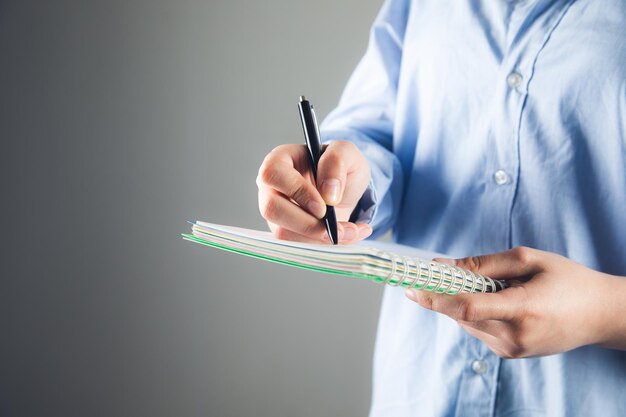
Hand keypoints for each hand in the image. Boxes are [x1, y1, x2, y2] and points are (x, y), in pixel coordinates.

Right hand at [256, 141, 371, 243]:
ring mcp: (275, 213)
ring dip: (319, 238)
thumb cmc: (339, 167)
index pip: (273, 174)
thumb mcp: (347, 152)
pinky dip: (324, 245)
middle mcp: (271, 188)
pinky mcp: (285, 232)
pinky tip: (346, 235)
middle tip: (336, 228)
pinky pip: (296, 245)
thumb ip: (337, 161)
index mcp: (279, 161)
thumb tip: (328, 194)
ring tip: (349, 231)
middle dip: (307, 224)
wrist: (344, 190)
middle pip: (272, 209)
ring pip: (283, 232)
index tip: (324, 207)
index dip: (297, 192)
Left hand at [405, 247, 625, 357]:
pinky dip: (474, 313)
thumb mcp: (529, 259)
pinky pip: (478, 330)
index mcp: (522, 310)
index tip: (411, 286)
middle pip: (460, 316)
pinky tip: (494, 300)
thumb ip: (484, 264)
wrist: (600, 315)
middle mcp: (514, 337)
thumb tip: (445, 265)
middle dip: (441, 295)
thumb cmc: (569, 281)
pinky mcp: (510, 354)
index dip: (434, 297)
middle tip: (431, 275)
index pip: (466, 308)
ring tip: (484, 285)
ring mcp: (512, 350)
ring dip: (460, 303)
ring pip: (466, 323)